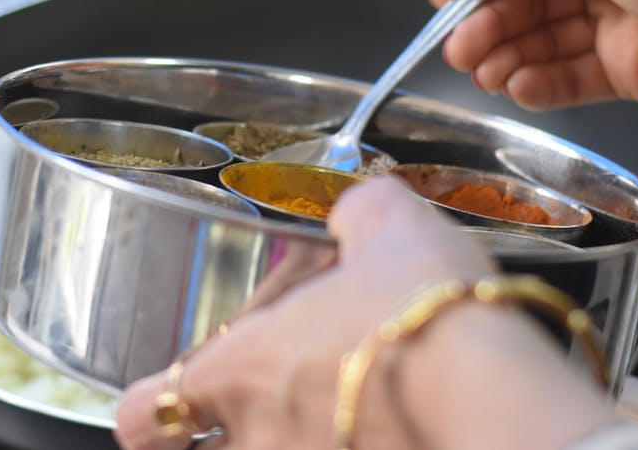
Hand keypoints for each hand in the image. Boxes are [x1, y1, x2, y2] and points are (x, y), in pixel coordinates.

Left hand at [113, 178, 615, 449]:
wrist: (498, 395)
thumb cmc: (430, 314)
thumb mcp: (388, 227)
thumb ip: (357, 215)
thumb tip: (359, 211)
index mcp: (240, 370)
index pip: (139, 413)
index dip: (146, 408)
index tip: (162, 402)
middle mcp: (260, 441)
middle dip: (221, 435)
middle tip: (258, 406)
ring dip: (290, 441)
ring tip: (334, 416)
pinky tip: (392, 431)